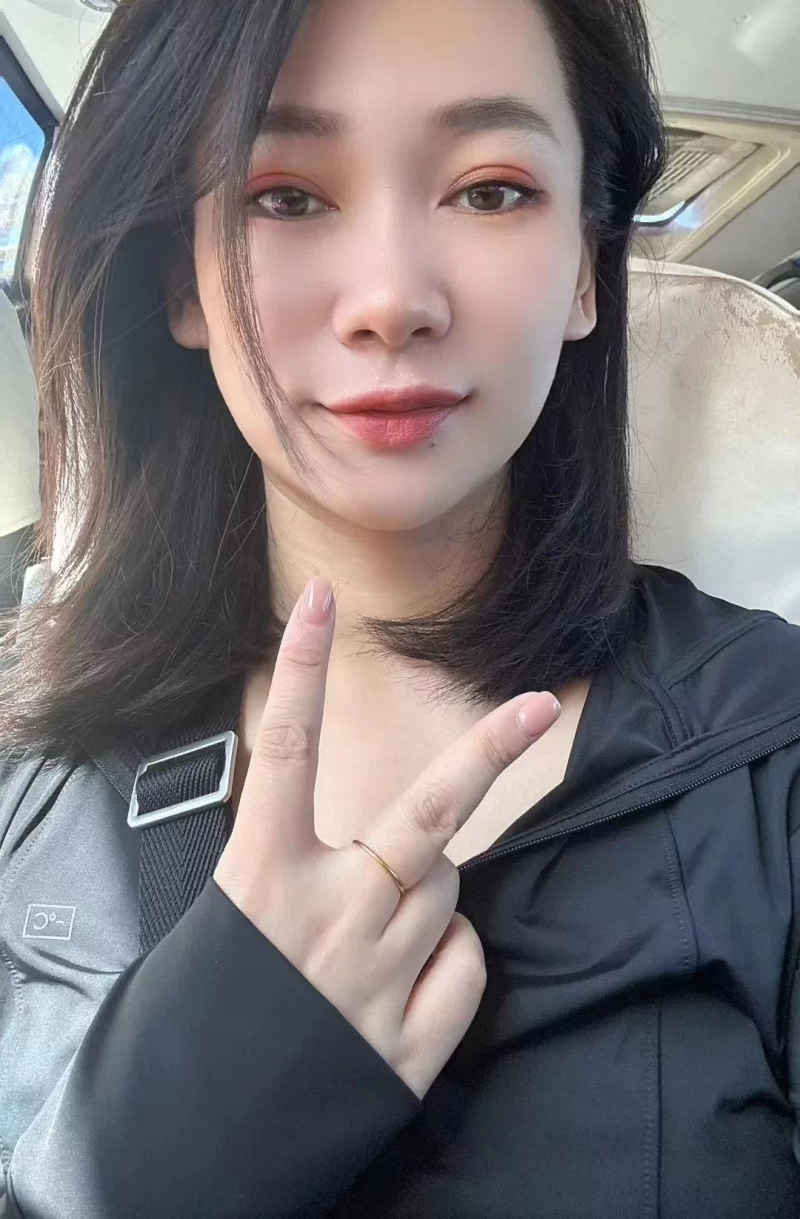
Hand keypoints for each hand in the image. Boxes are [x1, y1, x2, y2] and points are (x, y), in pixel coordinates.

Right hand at [213, 577, 560, 1098]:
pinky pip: (466, 962)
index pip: (285, 750)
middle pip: (427, 815)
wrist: (206, 1137)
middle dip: (488, 753)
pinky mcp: (411, 1042)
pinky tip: (402, 986)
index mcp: (265, 877)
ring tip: (369, 943)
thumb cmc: (222, 1003)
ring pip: (447, 890)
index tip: (318, 598)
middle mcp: (328, 916)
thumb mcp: (243, 916)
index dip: (301, 667)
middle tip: (535, 705)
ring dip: (425, 900)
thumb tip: (413, 850)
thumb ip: (311, 868)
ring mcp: (376, 978)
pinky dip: (447, 960)